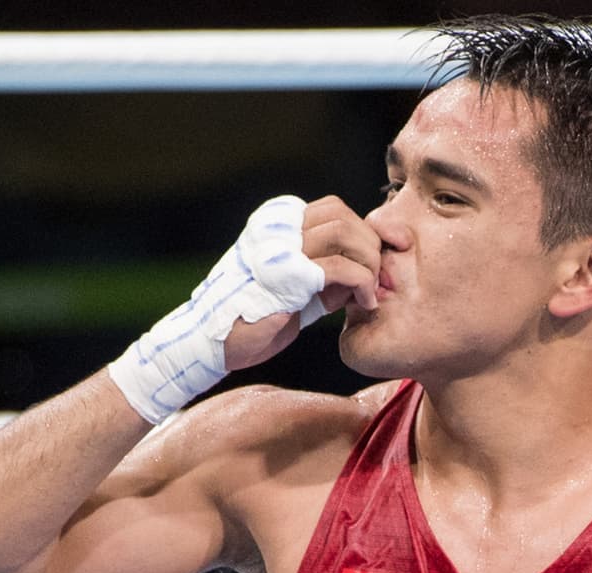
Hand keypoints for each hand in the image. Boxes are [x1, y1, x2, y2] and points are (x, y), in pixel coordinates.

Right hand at [223, 196, 381, 369]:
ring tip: (369, 291)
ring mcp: (279, 248)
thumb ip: (328, 274)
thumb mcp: (296, 289)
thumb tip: (370, 270)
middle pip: (343, 215)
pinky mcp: (286, 276)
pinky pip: (341, 268)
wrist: (211, 343)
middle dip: (371, 246)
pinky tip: (364, 303)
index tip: (380, 257)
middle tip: (376, 279)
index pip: (333, 210)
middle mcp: (275, 228)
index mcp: (274, 225)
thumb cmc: (253, 319)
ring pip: (345, 232)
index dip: (364, 230)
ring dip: (368, 261)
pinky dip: (363, 284)